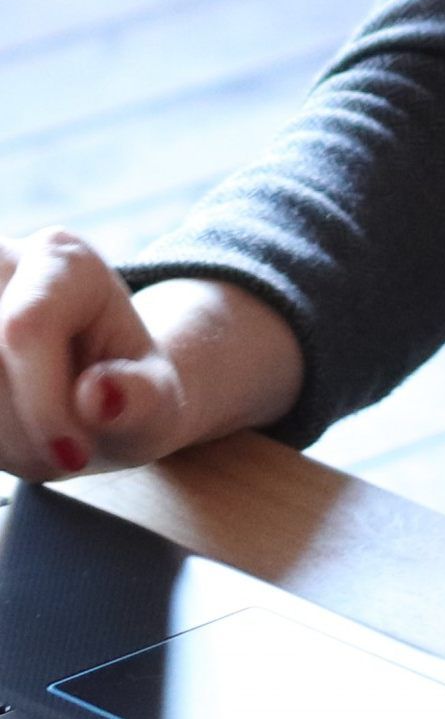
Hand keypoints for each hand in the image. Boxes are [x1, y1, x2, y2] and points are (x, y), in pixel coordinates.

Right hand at [0, 235, 288, 477]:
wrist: (104, 393)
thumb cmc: (134, 397)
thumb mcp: (156, 408)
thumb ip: (139, 403)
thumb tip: (100, 396)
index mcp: (63, 259)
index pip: (26, 328)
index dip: (42, 403)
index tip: (74, 459)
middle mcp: (6, 258)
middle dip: (16, 425)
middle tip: (60, 446)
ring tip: (41, 434)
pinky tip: (16, 430)